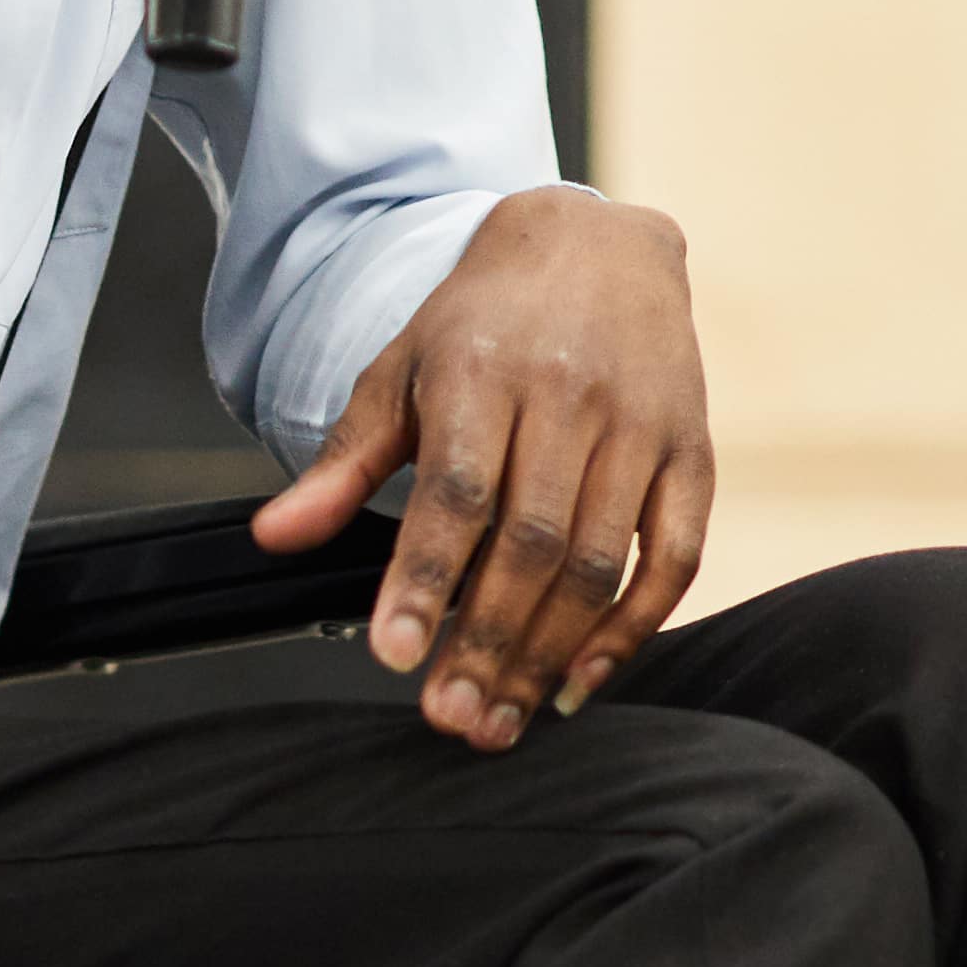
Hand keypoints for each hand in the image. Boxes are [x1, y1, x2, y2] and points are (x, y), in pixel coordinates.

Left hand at [255, 190, 710, 750]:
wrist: (598, 246)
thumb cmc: (483, 323)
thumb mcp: (399, 372)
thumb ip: (343, 462)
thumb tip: (272, 538)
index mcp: (482, 372)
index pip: (454, 493)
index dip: (423, 579)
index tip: (393, 656)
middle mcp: (569, 398)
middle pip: (529, 543)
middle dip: (486, 642)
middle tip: (449, 718)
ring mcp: (640, 426)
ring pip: (597, 562)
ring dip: (548, 654)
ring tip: (500, 720)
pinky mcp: (694, 451)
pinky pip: (674, 557)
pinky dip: (631, 630)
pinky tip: (579, 684)